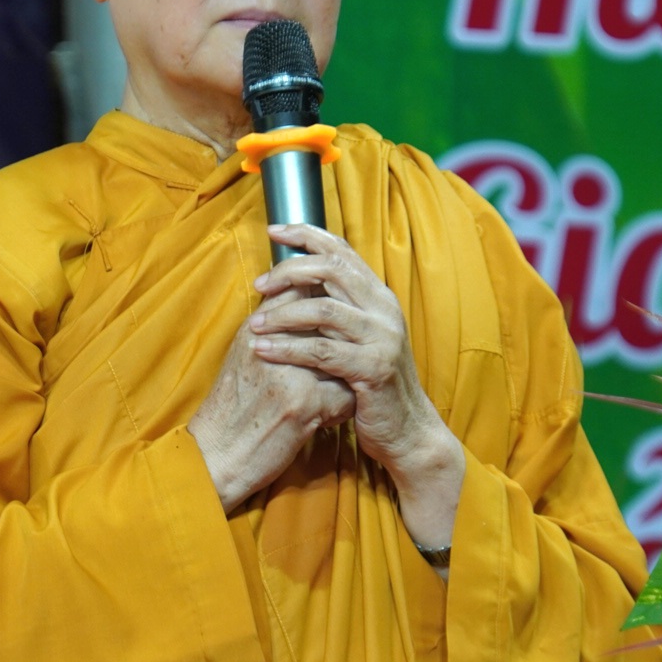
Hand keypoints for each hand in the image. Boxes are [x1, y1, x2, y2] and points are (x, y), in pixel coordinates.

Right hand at [187, 288, 355, 512]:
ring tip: (335, 390)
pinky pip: (346, 397)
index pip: (301, 289)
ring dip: (345, 377)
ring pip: (344, 359)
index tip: (333, 323)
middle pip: (328, 323)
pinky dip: (342, 409)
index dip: (324, 302)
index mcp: (255, 328)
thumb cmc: (232, 408)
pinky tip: (327, 417)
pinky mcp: (305, 404)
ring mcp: (291, 372)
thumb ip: (271, 328)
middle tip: (342, 361)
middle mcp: (272, 343)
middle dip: (341, 342)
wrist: (216, 455)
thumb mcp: (243, 356)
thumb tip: (305, 301)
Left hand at [250, 224, 464, 562]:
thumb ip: (336, 309)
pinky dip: (288, 348)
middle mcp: (384, 310)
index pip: (343, 250)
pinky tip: (264, 349)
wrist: (407, 431)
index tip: (273, 230)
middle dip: (289, 270)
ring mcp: (382, 338)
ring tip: (254, 322)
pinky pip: (322, 351)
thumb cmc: (371, 384)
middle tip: (259, 283)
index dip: (307, 234)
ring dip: (282, 313)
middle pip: (332, 270)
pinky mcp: (373, 369)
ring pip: (323, 309)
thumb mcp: (356, 339)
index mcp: (379, 297)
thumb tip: (293, 279)